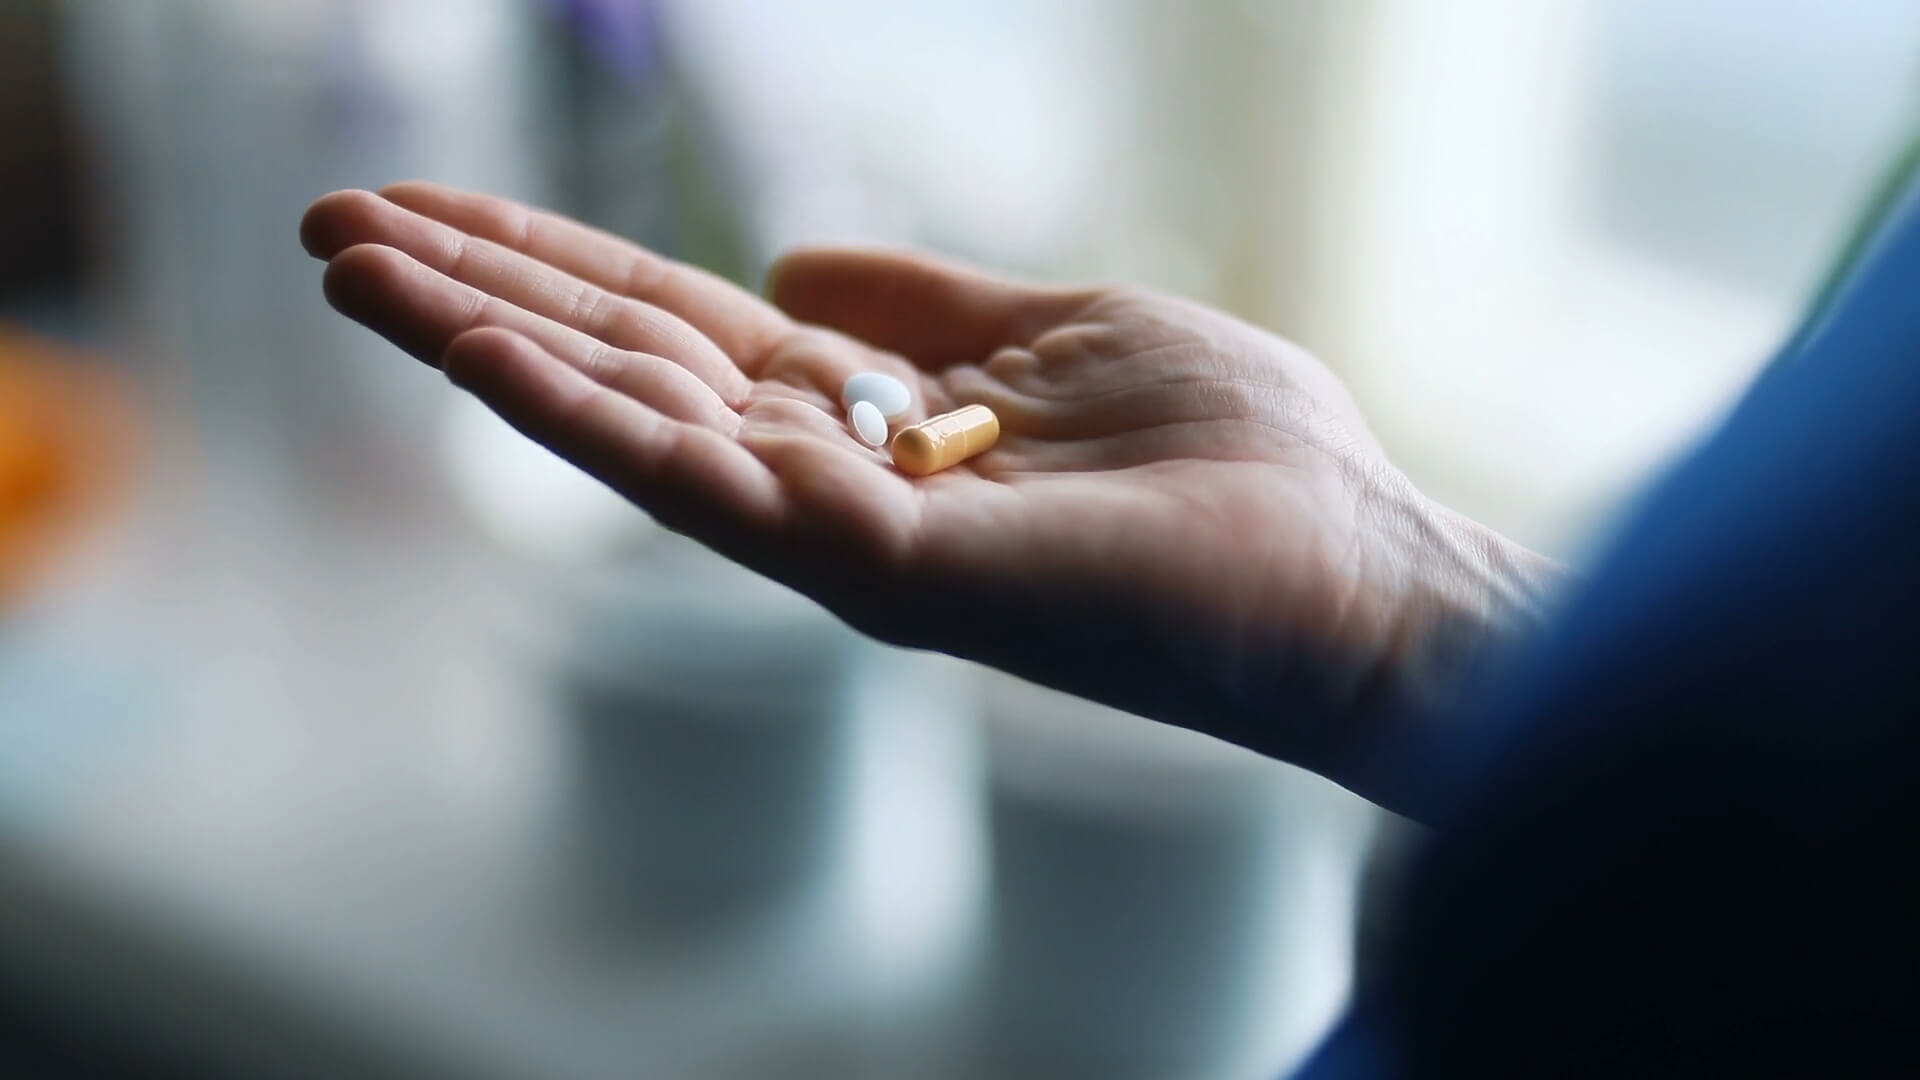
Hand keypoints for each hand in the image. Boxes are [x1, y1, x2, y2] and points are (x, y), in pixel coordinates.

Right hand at [300, 183, 1557, 815]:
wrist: (1351, 569)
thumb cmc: (1236, 458)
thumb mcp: (1059, 332)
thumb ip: (924, 306)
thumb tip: (805, 261)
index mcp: (870, 425)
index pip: (678, 337)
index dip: (556, 274)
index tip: (437, 215)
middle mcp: (831, 486)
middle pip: (622, 375)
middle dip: (479, 299)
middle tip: (328, 221)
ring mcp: (846, 538)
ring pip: (630, 431)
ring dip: (486, 349)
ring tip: (354, 268)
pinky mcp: (887, 573)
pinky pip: (709, 487)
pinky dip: (587, 416)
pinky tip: (485, 350)